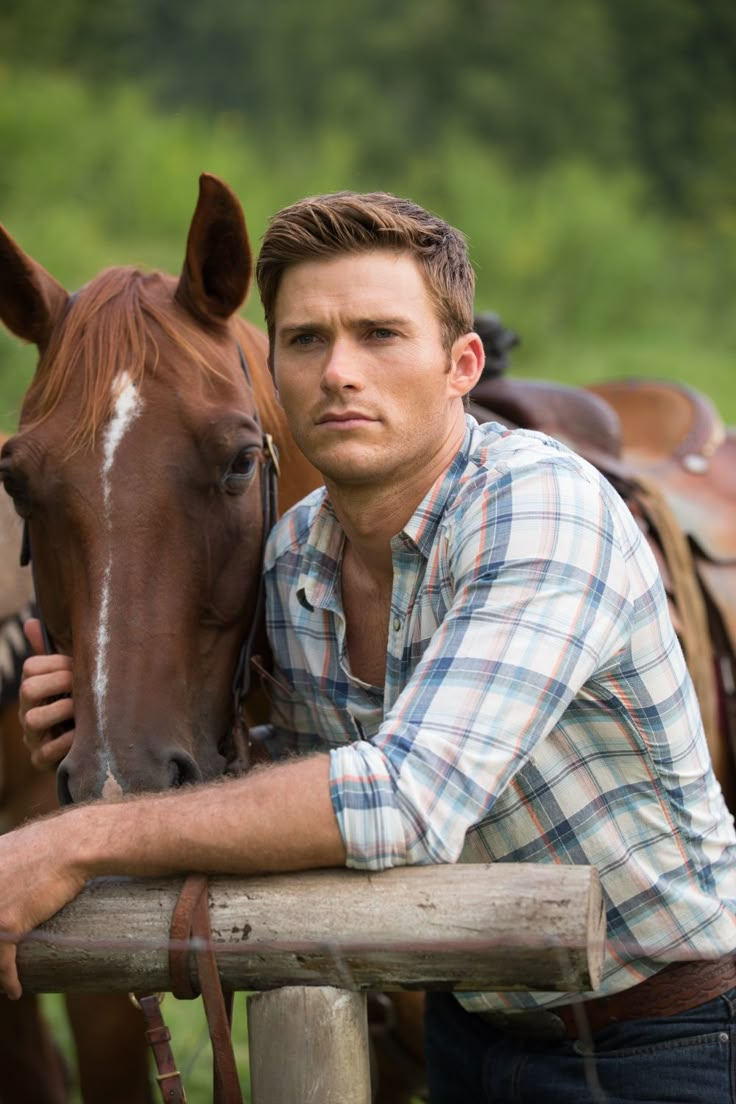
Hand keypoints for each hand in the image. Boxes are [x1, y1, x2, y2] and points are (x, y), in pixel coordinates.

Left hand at [0, 813, 86, 998]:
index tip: (2, 936)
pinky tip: (15, 990)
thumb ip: (1, 865)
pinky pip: (2, 963)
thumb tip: (9, 878)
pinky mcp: (5, 921)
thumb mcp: (12, 849)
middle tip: (6, 958)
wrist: (73, 844)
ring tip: (6, 978)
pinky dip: (8, 981)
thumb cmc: (52, 843)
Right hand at [19, 618, 74, 770]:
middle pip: (28, 688)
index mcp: (35, 688)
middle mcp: (28, 711)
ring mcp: (33, 737)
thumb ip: (55, 652)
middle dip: (60, 682)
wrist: (99, 743)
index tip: (80, 665)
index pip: (32, 667)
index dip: (58, 663)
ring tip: (84, 710)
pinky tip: (84, 736)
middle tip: (84, 685)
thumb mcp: (73, 676)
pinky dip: (66, 742)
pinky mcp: (42, 761)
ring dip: (62, 710)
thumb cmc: (86, 702)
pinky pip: (47, 752)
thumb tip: (31, 622)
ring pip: (33, 719)